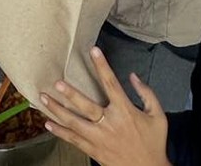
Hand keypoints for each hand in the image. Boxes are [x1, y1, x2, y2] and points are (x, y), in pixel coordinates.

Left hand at [39, 47, 170, 165]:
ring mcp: (99, 138)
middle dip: (70, 94)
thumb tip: (133, 76)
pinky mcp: (93, 149)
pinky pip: (72, 139)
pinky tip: (47, 123)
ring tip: (43, 98)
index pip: (112, 84)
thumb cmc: (154, 142)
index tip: (94, 51)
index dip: (102, 66)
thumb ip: (147, 94)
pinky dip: (59, 131)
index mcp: (125, 112)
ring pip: (73, 123)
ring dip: (57, 110)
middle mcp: (109, 123)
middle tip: (57, 83)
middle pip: (86, 106)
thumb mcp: (158, 116)